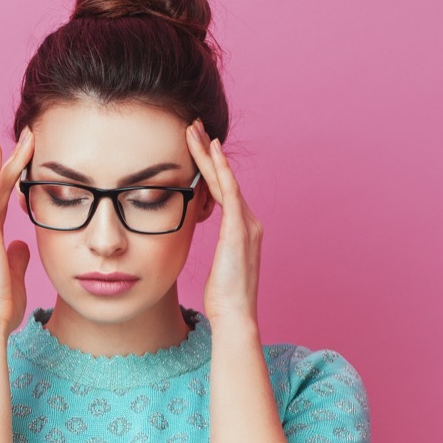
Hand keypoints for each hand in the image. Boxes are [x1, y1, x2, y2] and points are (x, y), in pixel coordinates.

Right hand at [0, 128, 35, 338]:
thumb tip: (23, 244)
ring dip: (10, 160)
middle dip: (15, 161)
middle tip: (30, 136)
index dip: (15, 178)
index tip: (28, 159)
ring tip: (26, 137)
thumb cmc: (1, 306)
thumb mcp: (15, 275)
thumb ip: (18, 257)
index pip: (3, 200)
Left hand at [186, 119, 262, 326]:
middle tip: (193, 126)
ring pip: (225, 179)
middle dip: (208, 152)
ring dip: (209, 153)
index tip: (195, 146)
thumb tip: (196, 243)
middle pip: (224, 178)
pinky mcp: (239, 229)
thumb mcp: (216, 267)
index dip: (208, 167)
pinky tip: (212, 151)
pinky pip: (229, 191)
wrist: (235, 315)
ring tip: (193, 130)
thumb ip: (213, 249)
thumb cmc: (223, 298)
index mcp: (242, 230)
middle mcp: (249, 222)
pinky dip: (220, 169)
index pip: (222, 190)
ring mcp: (247, 224)